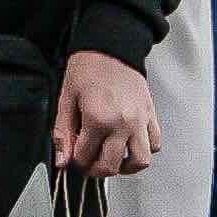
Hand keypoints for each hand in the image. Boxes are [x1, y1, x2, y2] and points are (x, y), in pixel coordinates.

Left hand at [52, 49, 160, 178]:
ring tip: (111, 158)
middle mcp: (123, 124)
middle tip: (88, 161)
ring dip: (125, 166)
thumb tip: (62, 161)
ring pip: (140, 161)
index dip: (74, 160)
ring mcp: (141, 122)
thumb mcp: (66, 98)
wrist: (112, 47)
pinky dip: (143, 150)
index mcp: (98, 119)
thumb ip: (63, 132)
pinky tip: (128, 144)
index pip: (85, 157)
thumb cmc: (88, 69)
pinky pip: (155, 144)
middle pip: (112, 166)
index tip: (71, 155)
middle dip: (96, 169)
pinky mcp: (151, 116)